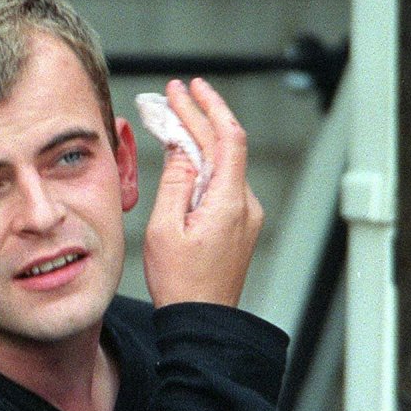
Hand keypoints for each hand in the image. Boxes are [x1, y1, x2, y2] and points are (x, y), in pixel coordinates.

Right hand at [143, 77, 262, 307]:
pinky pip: (224, 184)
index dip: (210, 107)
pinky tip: (187, 157)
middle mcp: (245, 205)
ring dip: (201, 140)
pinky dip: (206, 164)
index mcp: (228, 203)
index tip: (191, 88)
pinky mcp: (240, 225)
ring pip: (225, 164)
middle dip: (199, 117)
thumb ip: (175, 181)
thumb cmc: (180, 284)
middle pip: (226, 147)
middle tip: (174, 95)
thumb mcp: (164, 228)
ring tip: (174, 119)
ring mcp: (246, 215)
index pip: (227, 138)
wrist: (201, 322)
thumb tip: (180, 146)